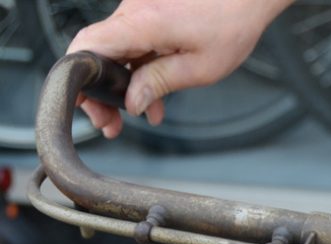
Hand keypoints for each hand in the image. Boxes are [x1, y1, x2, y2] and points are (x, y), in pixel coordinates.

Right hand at [66, 0, 291, 137]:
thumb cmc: (232, 24)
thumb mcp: (200, 67)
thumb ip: (160, 83)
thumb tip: (132, 101)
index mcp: (141, 24)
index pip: (87, 48)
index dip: (78, 80)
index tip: (86, 107)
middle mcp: (133, 13)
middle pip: (97, 55)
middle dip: (99, 93)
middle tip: (110, 123)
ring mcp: (140, 12)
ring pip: (116, 54)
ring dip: (121, 86)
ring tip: (134, 116)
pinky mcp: (150, 15)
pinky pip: (134, 46)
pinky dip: (137, 71)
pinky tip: (151, 98)